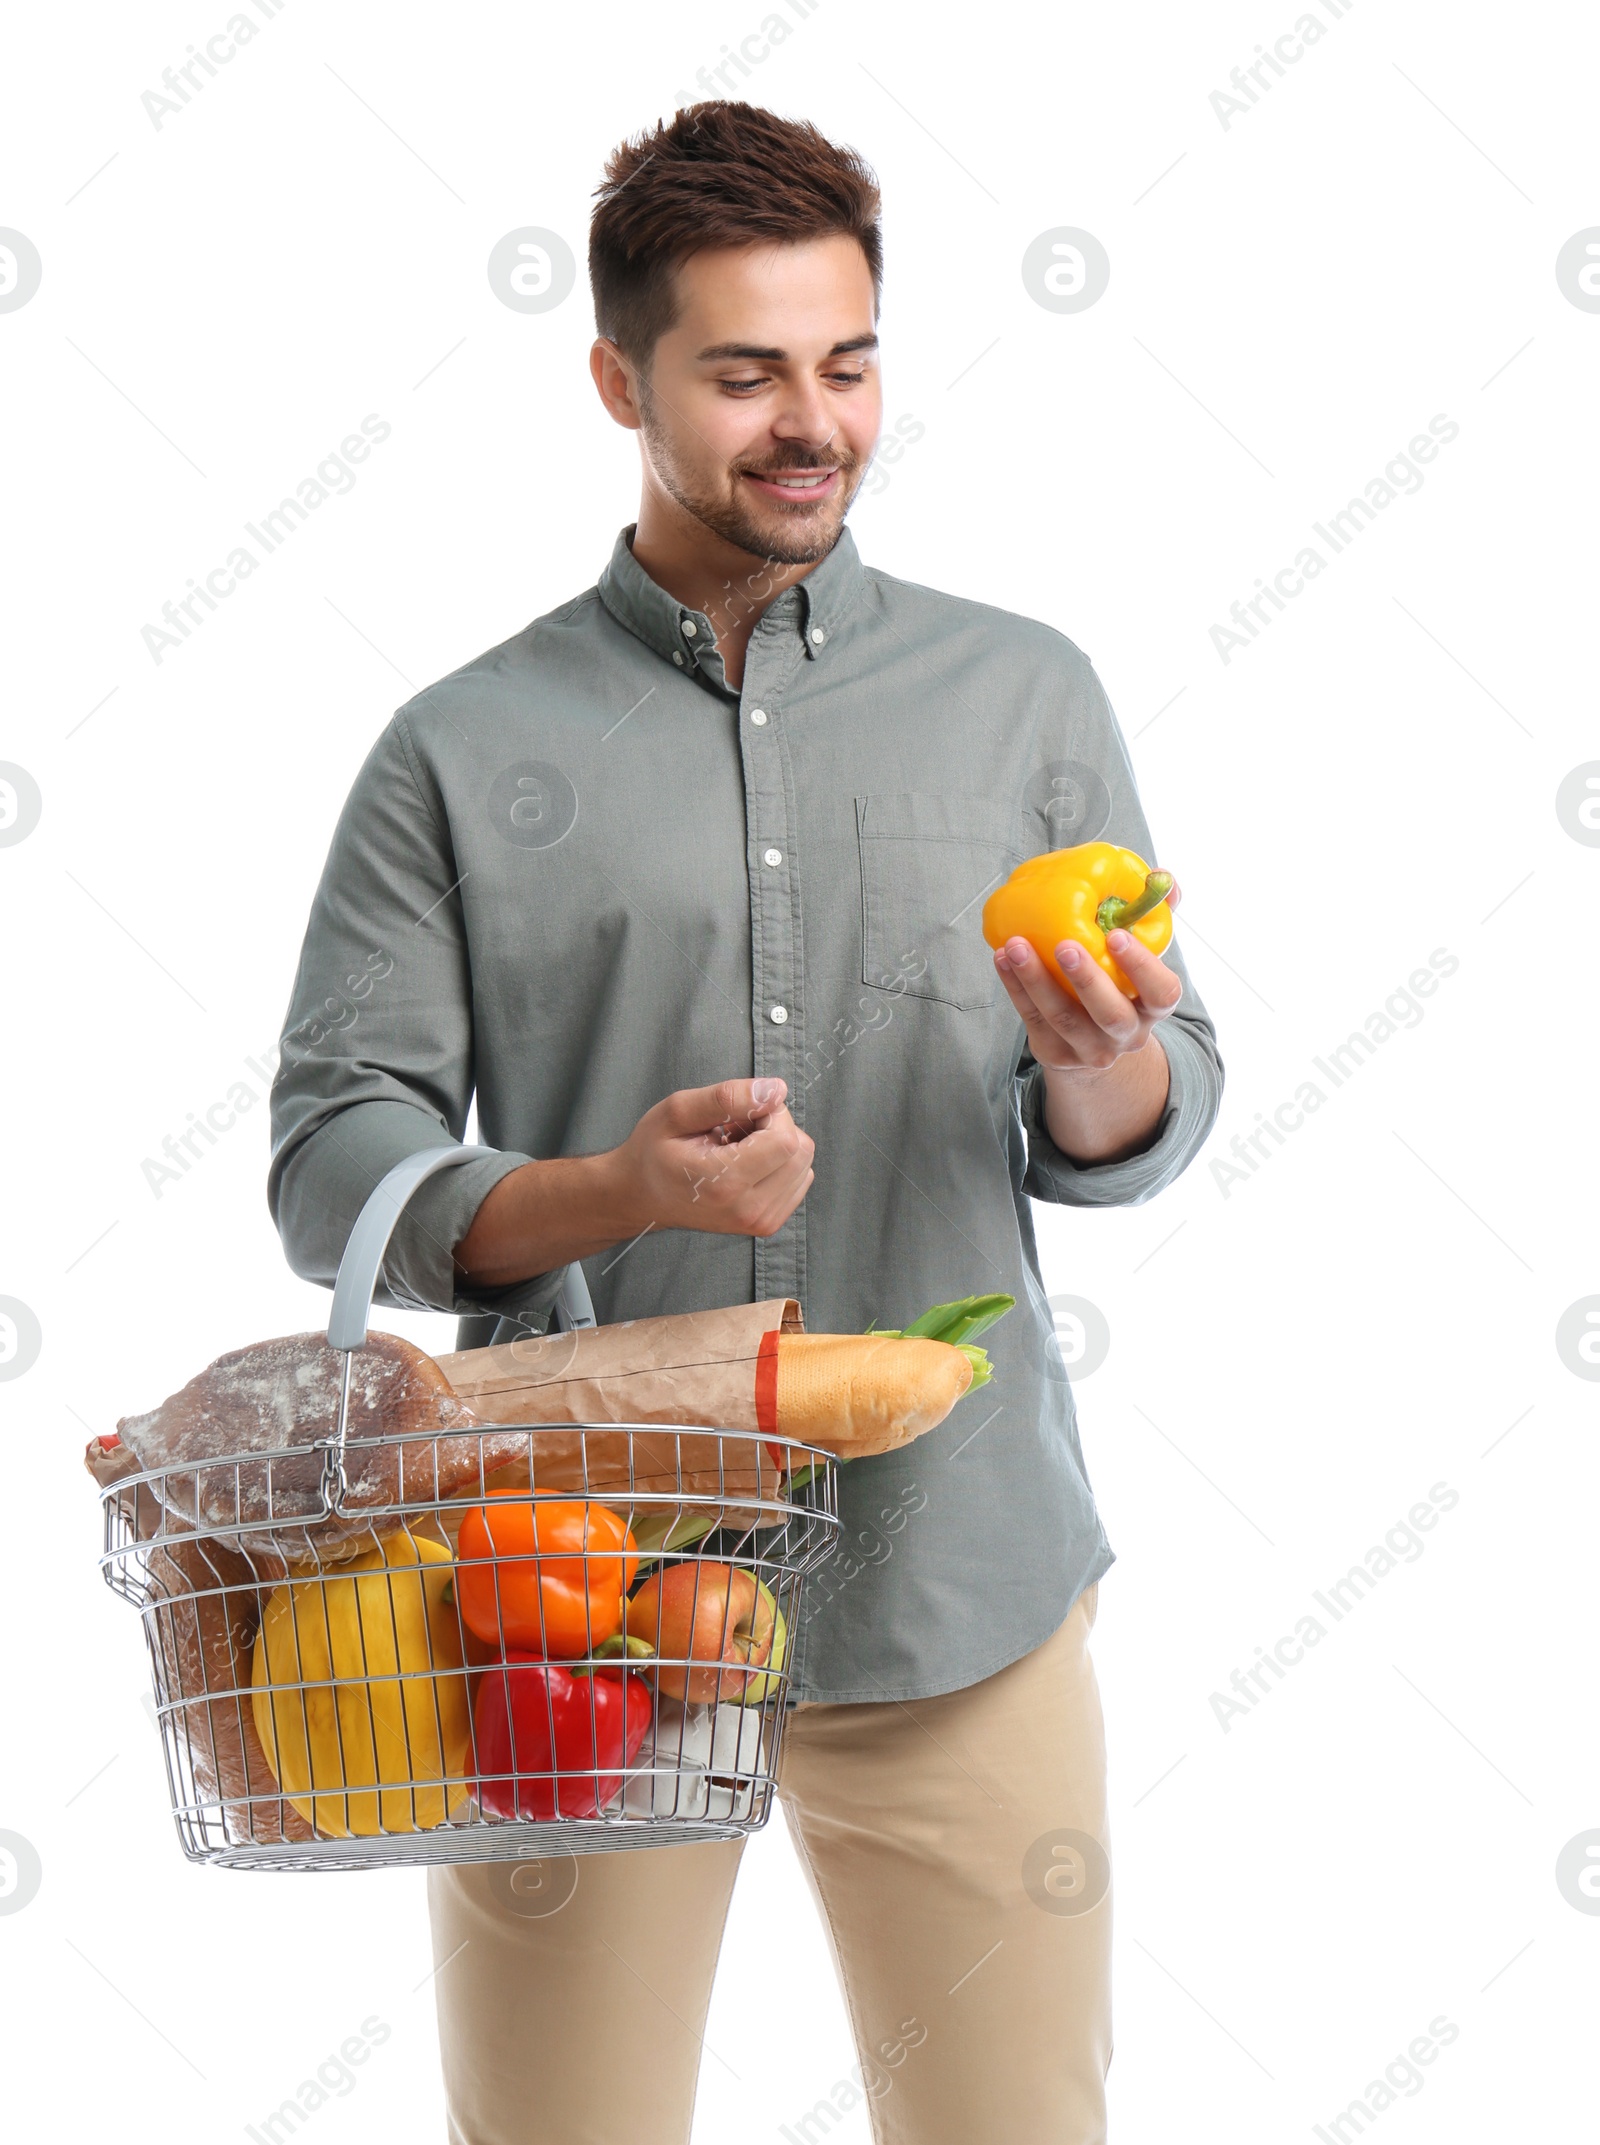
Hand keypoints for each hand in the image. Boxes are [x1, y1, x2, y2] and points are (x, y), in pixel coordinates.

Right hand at [608, 1076, 813, 1237]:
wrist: (641, 1197)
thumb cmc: (653, 1151)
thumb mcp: (677, 1111)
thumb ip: (727, 1097)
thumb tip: (777, 1090)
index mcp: (724, 1182)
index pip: (786, 1139)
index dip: (769, 1114)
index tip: (738, 1115)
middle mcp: (748, 1209)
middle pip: (801, 1150)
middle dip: (775, 1127)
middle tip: (735, 1129)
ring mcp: (760, 1222)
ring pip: (804, 1164)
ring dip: (777, 1146)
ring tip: (737, 1148)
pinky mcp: (768, 1223)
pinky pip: (799, 1179)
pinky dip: (779, 1164)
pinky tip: (747, 1164)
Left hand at [993, 881, 1183, 1076]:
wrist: (1092, 1043)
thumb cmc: (1118, 985)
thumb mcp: (1141, 959)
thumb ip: (1152, 917)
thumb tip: (1162, 877)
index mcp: (1153, 1008)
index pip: (1162, 993)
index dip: (1142, 966)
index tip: (1117, 935)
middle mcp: (1126, 1034)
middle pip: (1110, 1014)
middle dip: (1087, 979)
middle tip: (1064, 945)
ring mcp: (1089, 1048)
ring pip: (1062, 1018)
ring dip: (1036, 979)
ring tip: (1015, 945)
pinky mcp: (1054, 1051)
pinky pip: (1031, 1019)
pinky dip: (1015, 987)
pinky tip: (1002, 959)